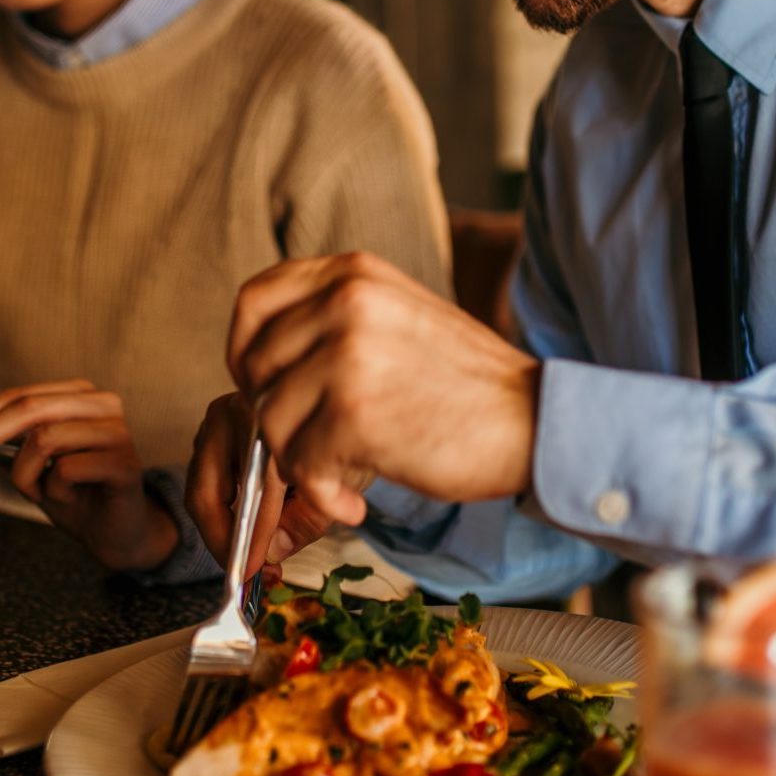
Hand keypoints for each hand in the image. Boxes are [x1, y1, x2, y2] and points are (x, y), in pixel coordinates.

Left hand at [0, 380, 178, 572]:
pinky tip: (69, 498)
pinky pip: (68, 469)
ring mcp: (117, 431)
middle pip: (30, 407)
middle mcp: (102, 404)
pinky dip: (55, 490)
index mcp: (79, 395)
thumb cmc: (73, 494)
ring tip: (41, 491)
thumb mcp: (30, 463)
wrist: (113, 532)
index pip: (20, 394)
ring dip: (27, 474)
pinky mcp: (125, 462)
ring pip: (45, 438)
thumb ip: (3, 442)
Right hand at [186, 390, 339, 570]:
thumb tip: (273, 552)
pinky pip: (203, 481)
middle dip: (223, 540)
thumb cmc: (342, 438)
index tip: (254, 569)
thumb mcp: (338, 479)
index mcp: (268, 418)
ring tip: (248, 557)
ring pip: (200, 489)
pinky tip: (245, 534)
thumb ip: (305, 519)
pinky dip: (220, 512)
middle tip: (244, 572)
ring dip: (221, 529)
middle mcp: (233, 412)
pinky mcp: (210, 432)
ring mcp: (215, 420)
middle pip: (206, 492)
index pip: (250, 490)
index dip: (251, 537)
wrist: (339, 401)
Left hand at [225, 252, 540, 531]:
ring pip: (270, 420)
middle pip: (255, 368)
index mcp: (352, 273)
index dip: (243, 350)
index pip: (254, 300)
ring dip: (299, 462)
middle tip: (312, 446)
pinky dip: (323, 495)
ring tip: (343, 475)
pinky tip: (355, 502)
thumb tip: (258, 358)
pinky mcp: (356, 413)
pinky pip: (300, 463)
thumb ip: (334, 317)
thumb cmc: (464, 383)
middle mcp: (346, 302)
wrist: (533, 421)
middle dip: (274, 418)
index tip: (261, 385)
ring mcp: (348, 354)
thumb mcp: (396, 314)